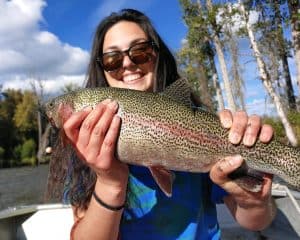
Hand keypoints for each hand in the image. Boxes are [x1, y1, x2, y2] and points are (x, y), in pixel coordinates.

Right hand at [61, 99, 128, 189]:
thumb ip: (83, 126)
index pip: (68, 127)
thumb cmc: (102, 154)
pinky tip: (118, 119)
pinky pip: (109, 141)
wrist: (111, 178)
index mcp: (76, 144)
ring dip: (106, 116)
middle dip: (98, 111)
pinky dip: (113, 128)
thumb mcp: (89, 142)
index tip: (89, 106)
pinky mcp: (104, 162)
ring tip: (114, 106)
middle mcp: (82, 150)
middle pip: (87, 126)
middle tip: (108, 101)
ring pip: (98, 131)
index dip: (77, 115)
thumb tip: (68, 106)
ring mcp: (92, 157)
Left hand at [210, 110, 275, 228]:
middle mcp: (239, 132)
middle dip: (238, 125)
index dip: (225, 116)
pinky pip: (269, 129)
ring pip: (254, 119)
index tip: (225, 126)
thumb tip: (236, 158)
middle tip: (235, 140)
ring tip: (248, 144)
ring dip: (251, 129)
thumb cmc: (231, 182)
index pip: (225, 116)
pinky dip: (266, 132)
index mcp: (224, 136)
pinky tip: (263, 140)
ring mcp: (254, 136)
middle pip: (240, 115)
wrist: (252, 195)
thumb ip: (220, 169)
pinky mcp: (267, 142)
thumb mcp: (219, 178)